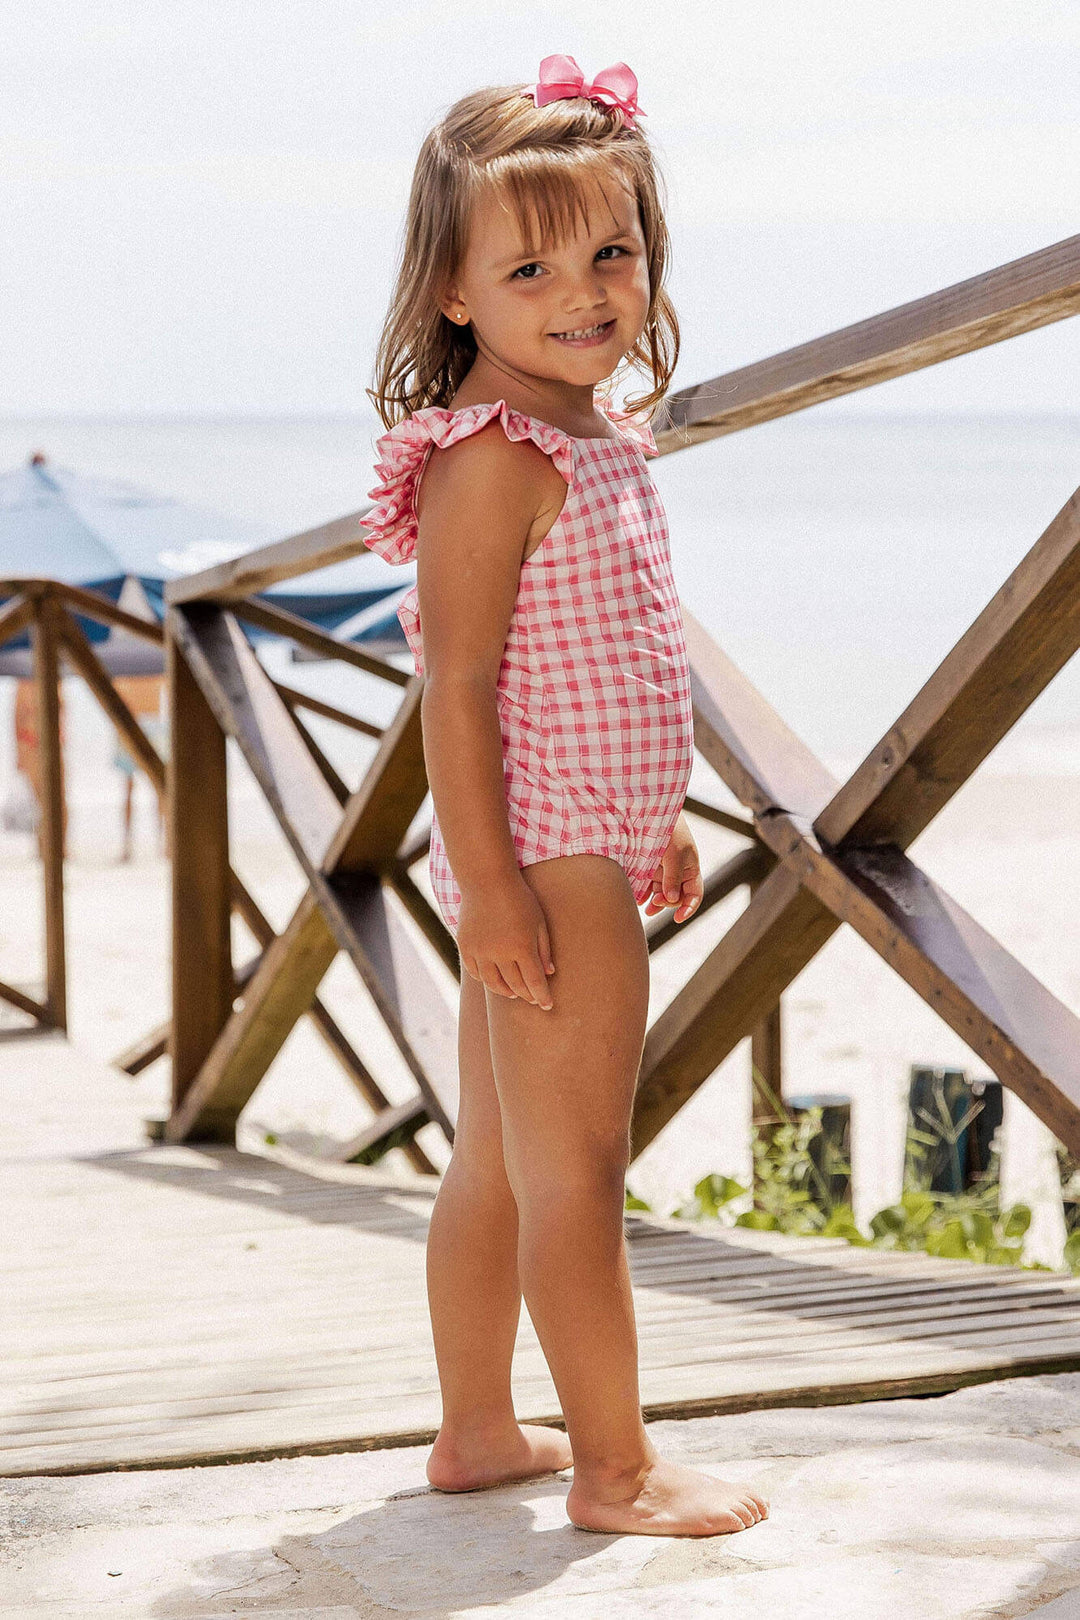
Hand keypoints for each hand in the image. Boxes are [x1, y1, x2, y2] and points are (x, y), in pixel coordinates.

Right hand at [457, 873, 555, 1008]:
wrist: (486, 880)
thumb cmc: (519, 898)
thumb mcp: (539, 921)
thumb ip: (544, 948)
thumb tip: (549, 972)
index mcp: (522, 947)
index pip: (534, 982)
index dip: (542, 996)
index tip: (548, 1006)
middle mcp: (499, 953)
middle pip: (515, 985)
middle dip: (527, 995)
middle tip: (533, 1000)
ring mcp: (480, 951)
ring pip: (493, 983)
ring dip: (505, 991)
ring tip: (514, 993)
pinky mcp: (466, 947)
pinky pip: (476, 972)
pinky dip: (486, 979)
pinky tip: (494, 979)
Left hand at [642, 813, 702, 923]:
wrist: (651, 810)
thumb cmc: (668, 829)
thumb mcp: (674, 853)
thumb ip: (673, 877)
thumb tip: (673, 899)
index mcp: (691, 869)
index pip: (694, 895)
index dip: (689, 908)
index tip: (678, 918)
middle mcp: (678, 872)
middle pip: (676, 897)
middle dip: (668, 903)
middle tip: (655, 902)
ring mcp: (663, 870)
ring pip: (661, 894)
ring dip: (655, 903)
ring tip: (647, 909)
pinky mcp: (649, 867)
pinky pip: (648, 886)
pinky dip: (645, 894)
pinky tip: (639, 899)